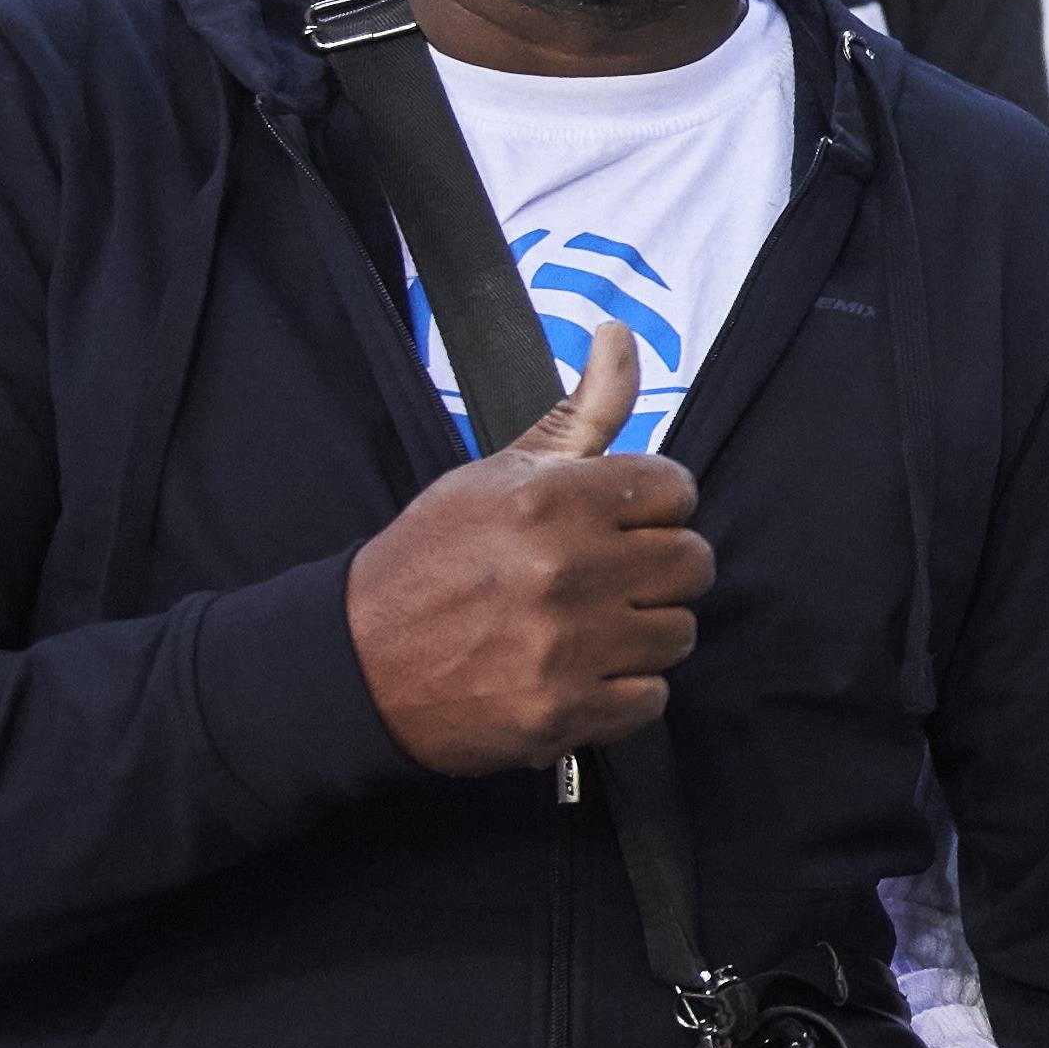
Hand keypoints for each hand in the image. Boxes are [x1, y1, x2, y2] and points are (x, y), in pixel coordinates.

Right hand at [343, 324, 712, 774]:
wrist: (357, 660)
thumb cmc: (435, 557)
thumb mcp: (499, 473)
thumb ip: (580, 413)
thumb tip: (620, 335)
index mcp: (552, 499)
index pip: (675, 489)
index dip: (653, 506)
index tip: (622, 523)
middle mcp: (565, 570)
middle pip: (692, 563)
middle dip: (659, 568)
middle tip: (610, 577)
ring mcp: (567, 646)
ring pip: (678, 631)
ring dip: (644, 631)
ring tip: (591, 625)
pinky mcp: (564, 712)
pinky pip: (652, 697)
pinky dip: (624, 690)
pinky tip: (581, 671)